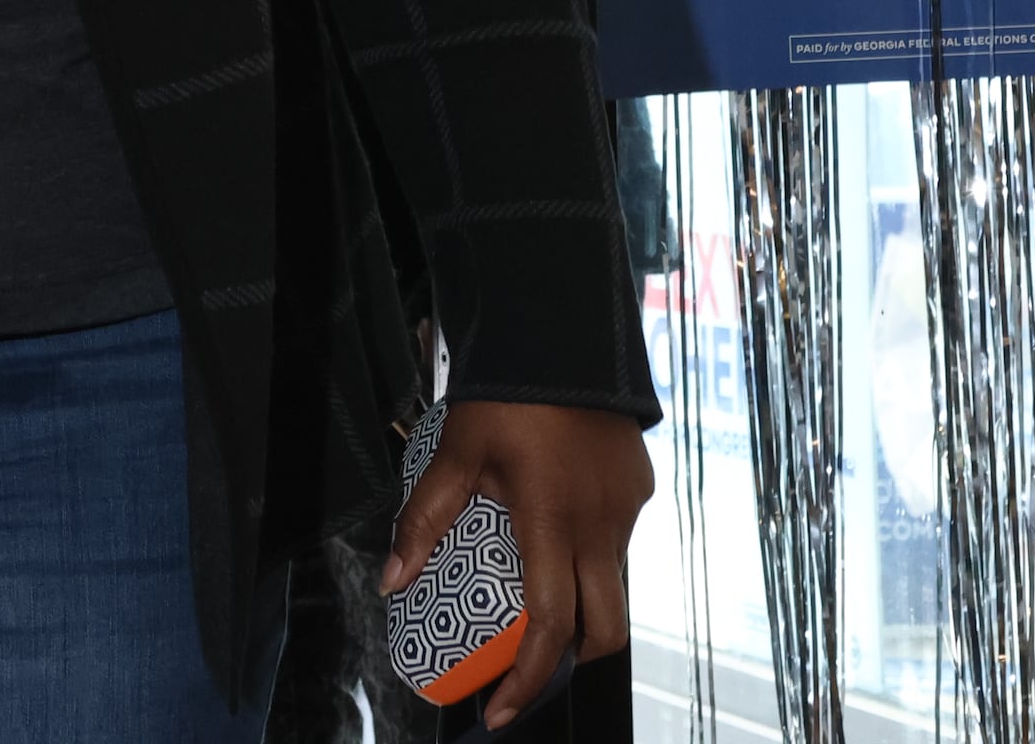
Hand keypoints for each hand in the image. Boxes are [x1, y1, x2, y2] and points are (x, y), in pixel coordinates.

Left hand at [383, 399, 654, 727]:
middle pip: (605, 629)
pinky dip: (590, 554)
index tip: (499, 712)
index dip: (527, 680)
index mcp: (552, 520)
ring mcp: (627, 506)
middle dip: (569, 660)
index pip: (550, 625)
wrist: (560, 330)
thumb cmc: (504, 392)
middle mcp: (601, 523)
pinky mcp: (639, 486)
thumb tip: (394, 582)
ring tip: (535, 589)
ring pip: (612, 583)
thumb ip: (425, 520)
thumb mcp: (454, 453)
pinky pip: (619, 540)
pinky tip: (556, 529)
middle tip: (526, 665)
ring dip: (580, 603)